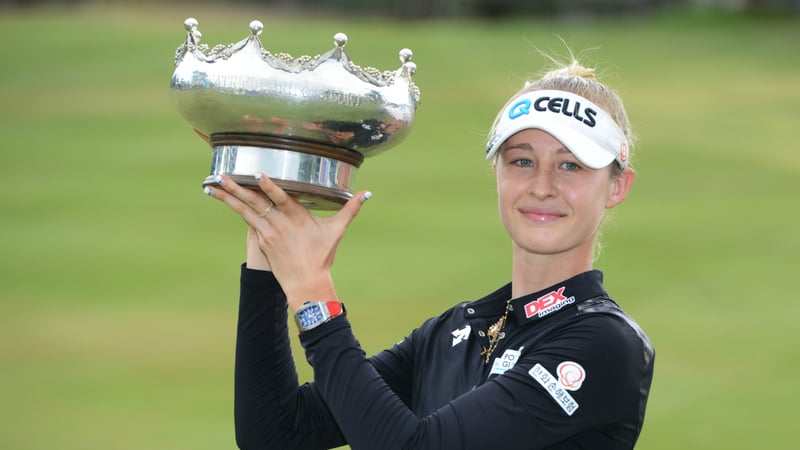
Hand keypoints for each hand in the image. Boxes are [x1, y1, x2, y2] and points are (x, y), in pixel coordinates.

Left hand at [204, 174, 370, 310]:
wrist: (306, 282)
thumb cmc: (322, 255)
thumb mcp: (337, 230)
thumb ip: (350, 209)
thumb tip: (368, 193)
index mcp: (298, 218)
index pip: (281, 199)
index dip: (269, 187)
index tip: (256, 174)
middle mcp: (280, 224)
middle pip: (255, 202)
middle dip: (236, 188)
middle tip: (219, 175)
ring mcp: (268, 233)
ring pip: (244, 210)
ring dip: (227, 197)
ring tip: (210, 185)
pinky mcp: (261, 240)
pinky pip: (245, 219)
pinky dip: (233, 207)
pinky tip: (221, 197)